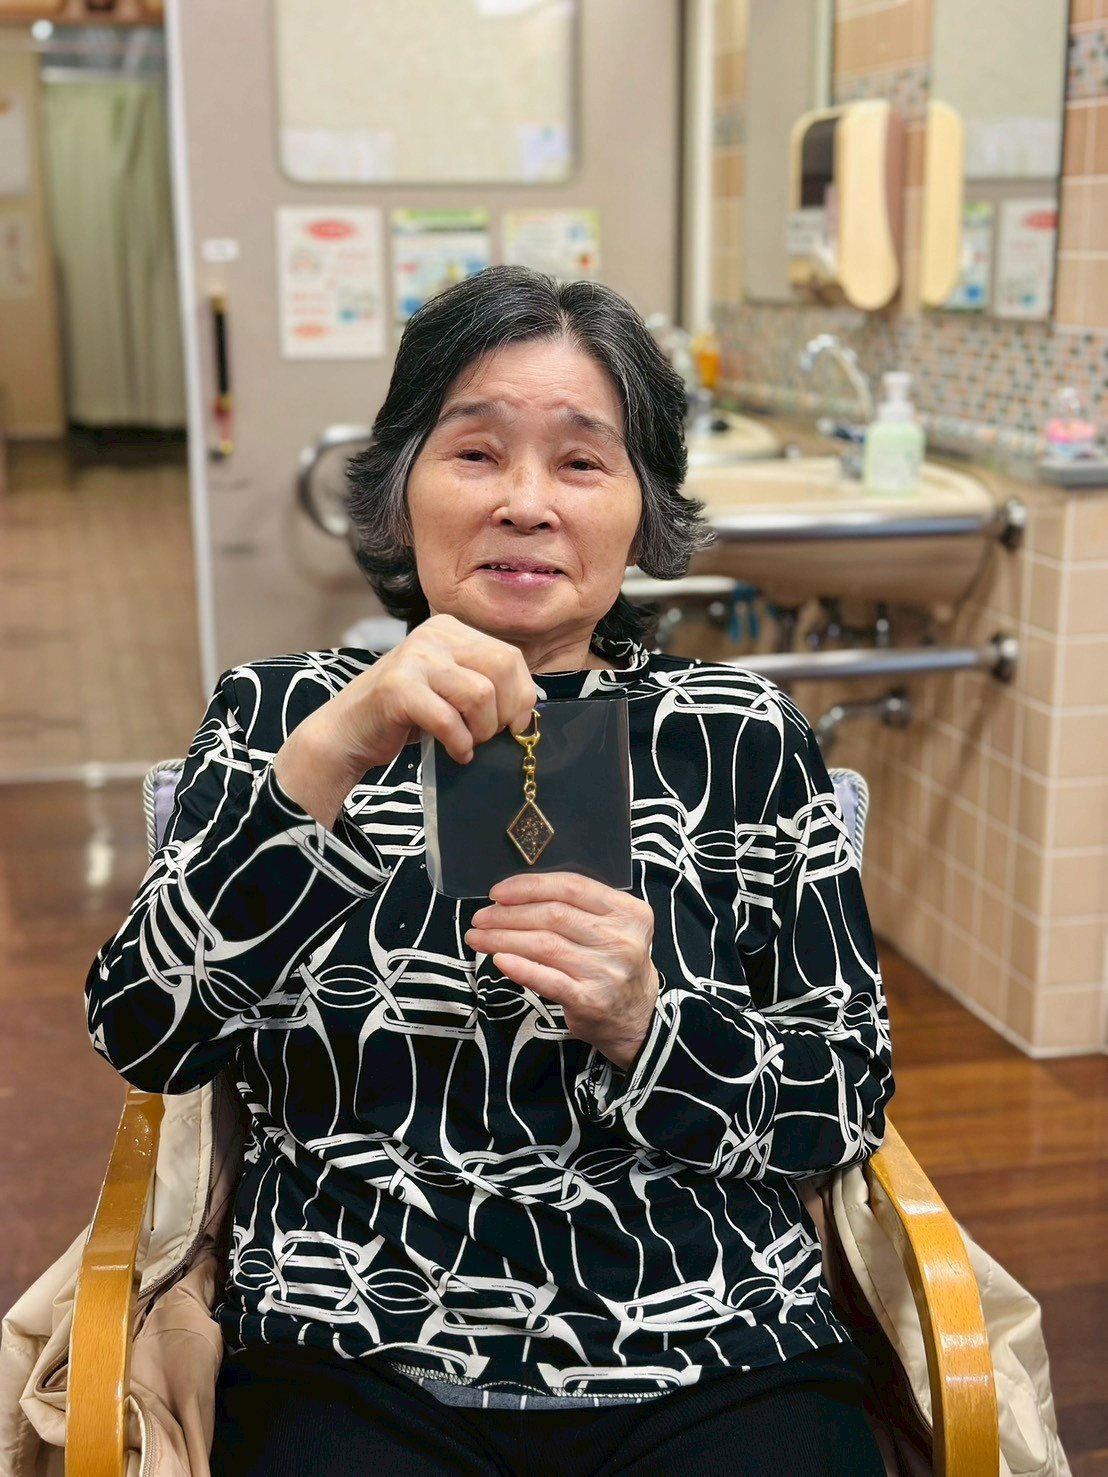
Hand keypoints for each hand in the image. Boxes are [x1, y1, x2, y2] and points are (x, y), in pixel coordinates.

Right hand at [274, 615, 536, 826]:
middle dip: (505, 712)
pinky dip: (459, 744)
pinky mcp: (398, 688)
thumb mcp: (449, 687)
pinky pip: (450, 720)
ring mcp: (414, 658)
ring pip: (481, 695)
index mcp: (450, 629)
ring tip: (466, 743)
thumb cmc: (406, 715)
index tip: (515, 724)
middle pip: (502, 668)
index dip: (521, 695)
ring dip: (481, 731)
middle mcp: (433, 635)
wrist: (348, 732)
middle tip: (488, 736)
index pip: (509, 656)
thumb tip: (530, 706)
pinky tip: (454, 752)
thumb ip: (484, 683)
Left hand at [464, 872, 658, 1070]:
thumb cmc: (614, 964)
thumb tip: (518, 895)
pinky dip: (520, 968)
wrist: (637, 1018)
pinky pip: (547, 980)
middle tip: (481, 917)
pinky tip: (498, 960)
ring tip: (478, 937)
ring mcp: (606, 972)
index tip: (498, 892)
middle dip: (508, 913)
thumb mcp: (614, 927)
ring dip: (503, 938)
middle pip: (553, 915)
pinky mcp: (590, 1001)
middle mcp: (620, 940)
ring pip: (544, 945)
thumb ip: (580, 907)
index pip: (572, 887)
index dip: (529, 886)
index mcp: (628, 912)